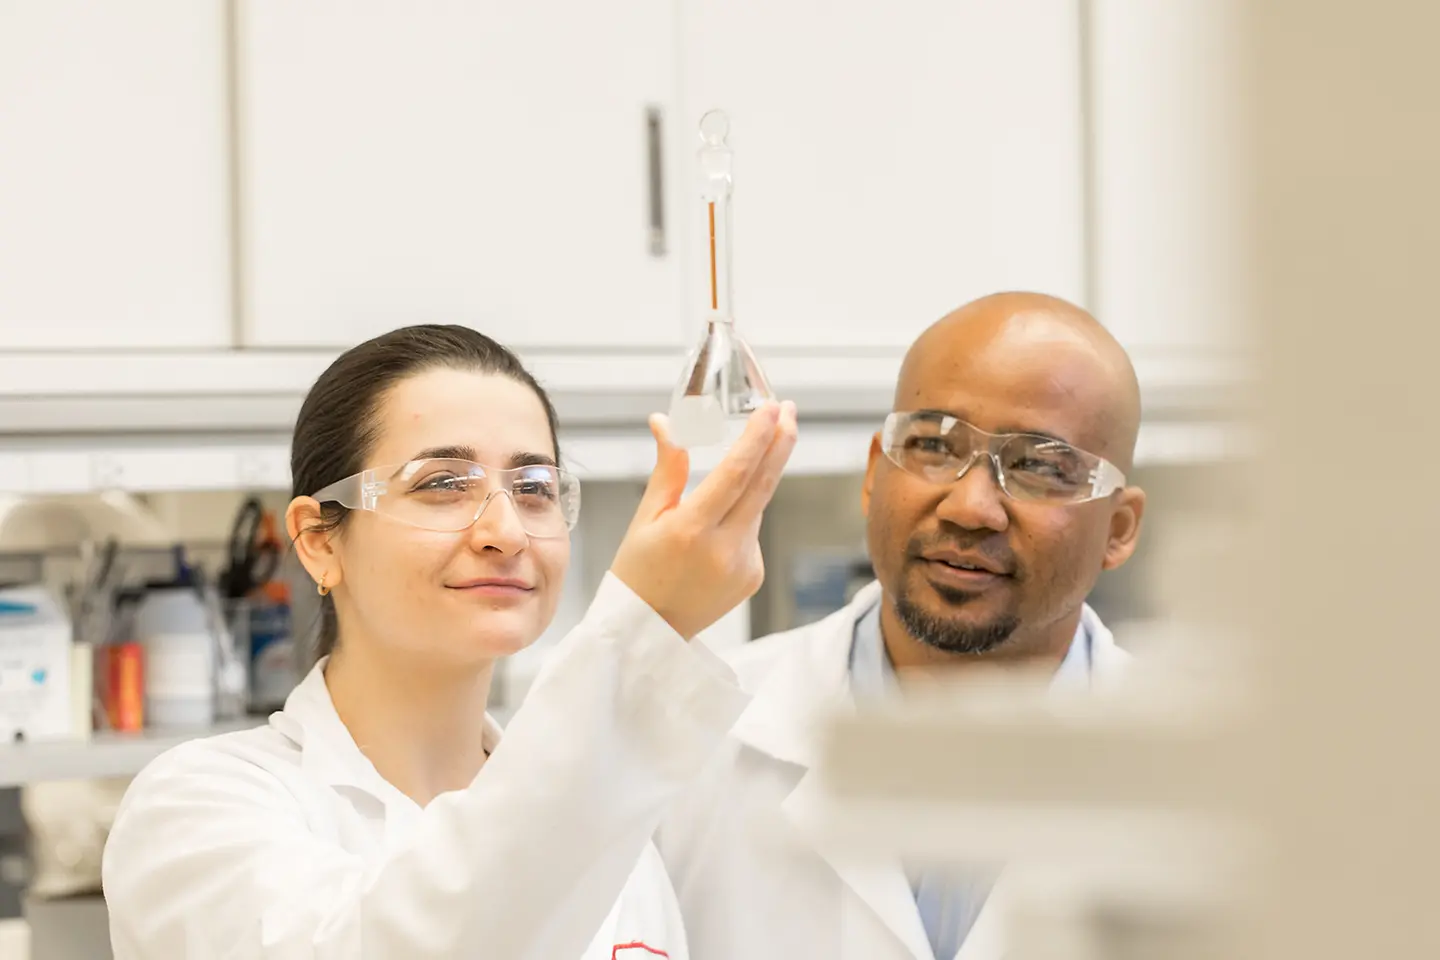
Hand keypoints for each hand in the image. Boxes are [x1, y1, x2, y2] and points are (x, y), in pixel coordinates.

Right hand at [609, 400, 798, 639]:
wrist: (648, 632)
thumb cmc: (637, 573)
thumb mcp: (644, 518)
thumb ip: (668, 469)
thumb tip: (667, 422)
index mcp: (691, 530)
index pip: (736, 473)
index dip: (757, 437)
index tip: (771, 408)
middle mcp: (724, 548)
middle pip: (764, 484)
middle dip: (780, 442)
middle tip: (787, 410)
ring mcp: (744, 565)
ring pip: (756, 507)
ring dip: (749, 486)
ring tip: (712, 501)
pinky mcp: (754, 576)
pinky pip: (752, 533)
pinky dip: (739, 521)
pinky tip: (712, 540)